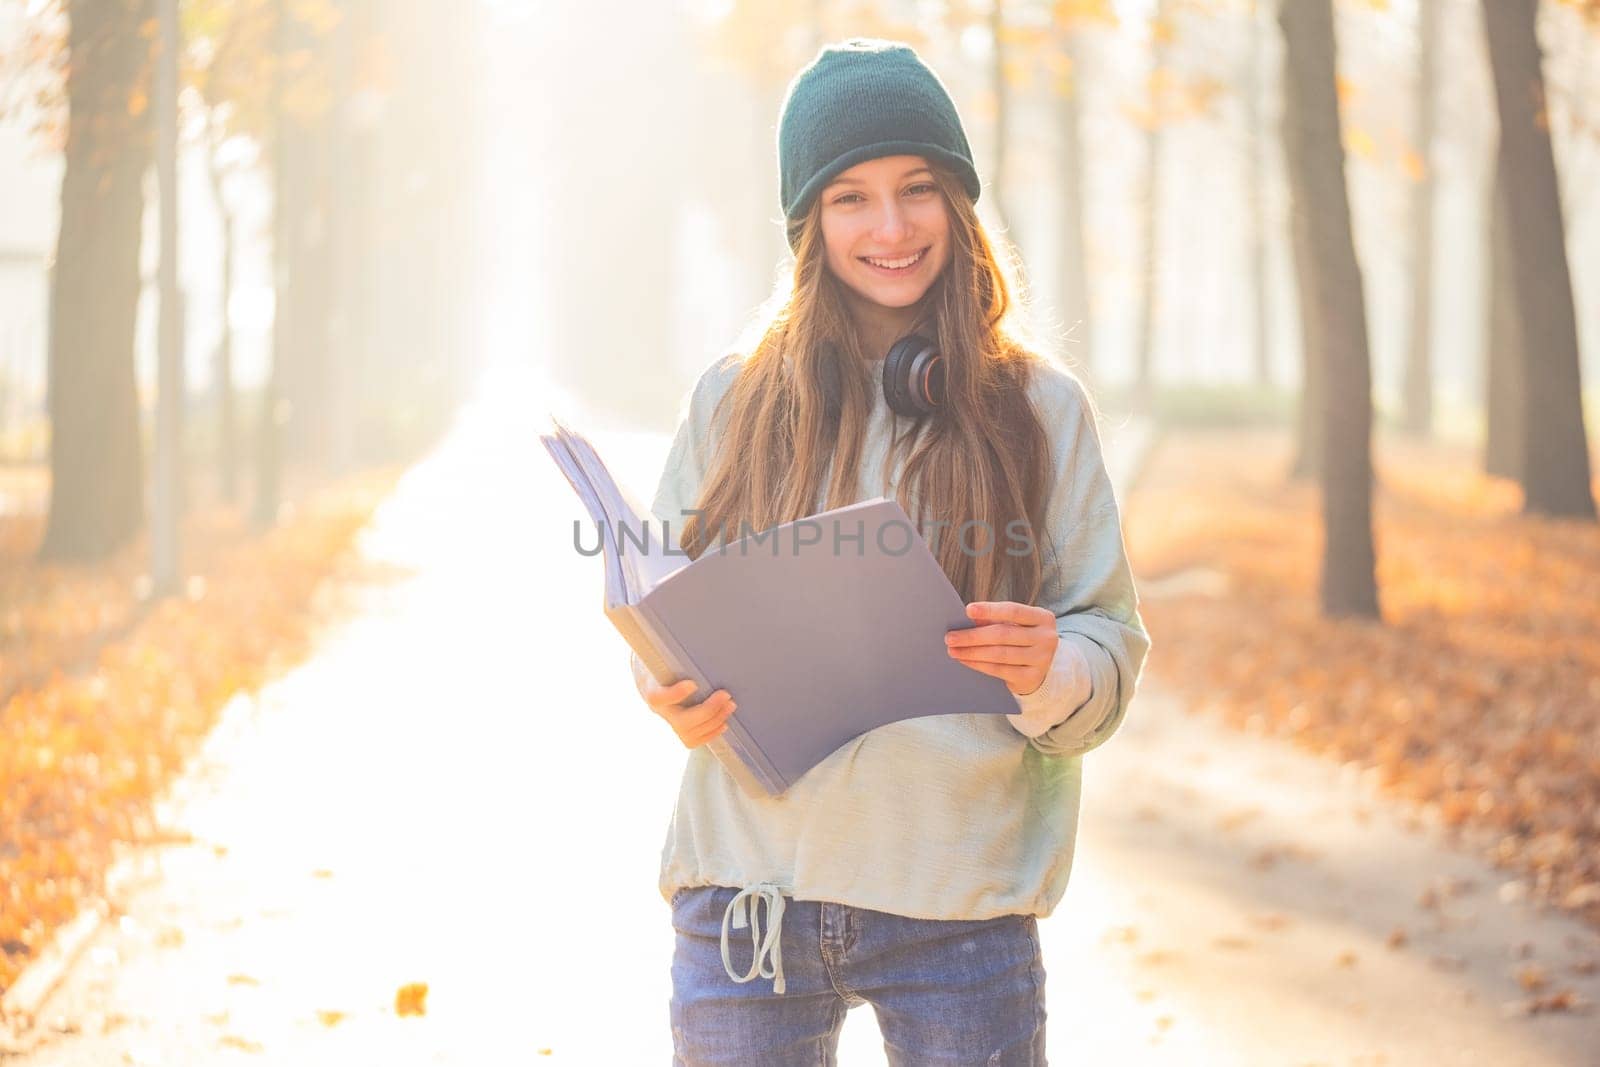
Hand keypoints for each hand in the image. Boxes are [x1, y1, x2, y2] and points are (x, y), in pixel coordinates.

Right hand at [637, 669, 737, 749]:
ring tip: (730, 705)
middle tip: (725, 694)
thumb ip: (680, 659)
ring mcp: (672, 726)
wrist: (663, 686)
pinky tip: (724, 722)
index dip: (675, 694)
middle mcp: (661, 713)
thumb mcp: (670, 662)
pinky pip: (696, 741)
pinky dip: (712, 733)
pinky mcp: (682, 735)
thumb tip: (703, 647)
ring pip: (691, 733)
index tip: (693, 684)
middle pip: (682, 721)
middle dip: (707, 710)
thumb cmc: (672, 670)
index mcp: (653, 692)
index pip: (658, 698)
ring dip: (715, 720)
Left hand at [944, 601, 1059, 696]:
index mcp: (1043, 618)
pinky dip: (979, 665)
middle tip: (950, 637)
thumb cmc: (1022, 640)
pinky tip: (965, 661)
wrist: (1041, 668)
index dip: (990, 610)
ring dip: (972, 652)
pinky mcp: (1031, 677)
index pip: (1013, 611)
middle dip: (973, 636)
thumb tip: (969, 616)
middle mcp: (1047, 638)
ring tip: (953, 650)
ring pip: (999, 654)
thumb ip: (995, 619)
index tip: (967, 610)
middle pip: (1003, 634)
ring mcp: (1041, 659)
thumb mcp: (1015, 625)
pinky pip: (999, 670)